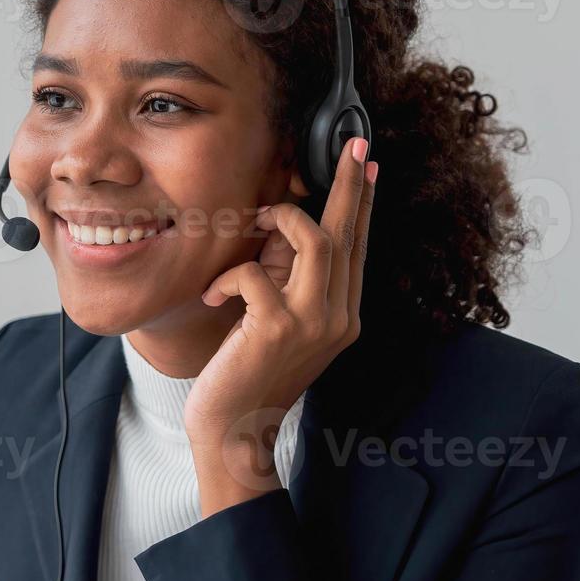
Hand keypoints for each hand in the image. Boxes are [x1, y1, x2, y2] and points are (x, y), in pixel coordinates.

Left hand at [184, 137, 377, 515]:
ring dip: (280, 219)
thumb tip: (286, 229)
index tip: (368, 166)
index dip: (361, 204)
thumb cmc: (249, 374)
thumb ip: (292, 284)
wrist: (236, 432)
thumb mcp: (281, 325)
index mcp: (343, 315)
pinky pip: (255, 273)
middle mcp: (338, 317)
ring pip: (314, 241)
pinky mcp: (278, 327)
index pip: (357, 247)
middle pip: (346, 234)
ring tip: (253, 225)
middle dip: (348, 186)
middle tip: (354, 148)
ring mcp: (313, 322)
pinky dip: (228, 276)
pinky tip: (212, 297)